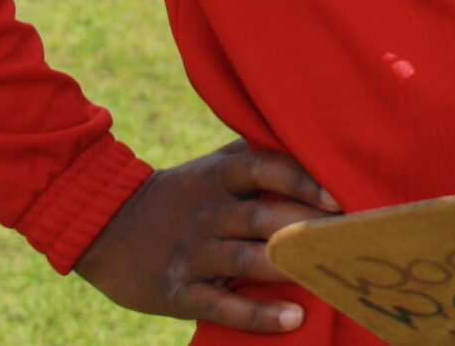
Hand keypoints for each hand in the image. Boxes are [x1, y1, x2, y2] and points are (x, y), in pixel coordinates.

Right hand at [72, 139, 342, 333]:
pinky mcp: (177, 291)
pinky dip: (257, 314)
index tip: (340, 196)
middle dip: (308, 230)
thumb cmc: (181, 193)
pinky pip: (220, 305)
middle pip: (262, 218)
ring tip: (328, 277)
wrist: (104, 225)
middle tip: (351, 241)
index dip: (303, 180)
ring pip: (245, 260)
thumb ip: (257, 153)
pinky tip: (292, 319)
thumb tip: (313, 136)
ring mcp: (193, 254)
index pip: (265, 169)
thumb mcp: (212, 165)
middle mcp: (208, 213)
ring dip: (288, 270)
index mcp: (220, 178)